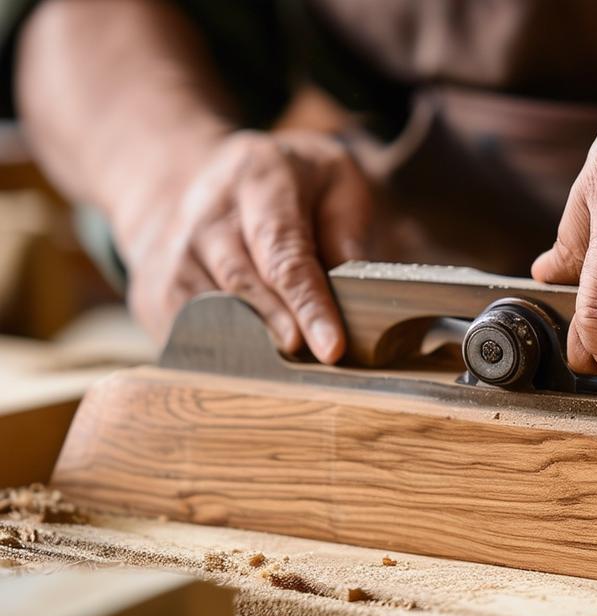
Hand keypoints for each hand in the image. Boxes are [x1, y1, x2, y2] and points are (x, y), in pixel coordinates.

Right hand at [123, 130, 370, 362]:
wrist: (206, 180)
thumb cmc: (293, 187)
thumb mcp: (335, 178)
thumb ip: (349, 226)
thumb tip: (358, 285)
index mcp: (259, 178)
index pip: (283, 250)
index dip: (308, 304)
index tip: (331, 347)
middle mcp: (206, 211)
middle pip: (240, 283)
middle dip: (279, 329)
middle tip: (315, 364)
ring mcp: (172, 248)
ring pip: (206, 311)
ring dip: (248, 348)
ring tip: (286, 371)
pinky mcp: (153, 284)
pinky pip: (180, 330)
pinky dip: (213, 355)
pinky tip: (247, 369)